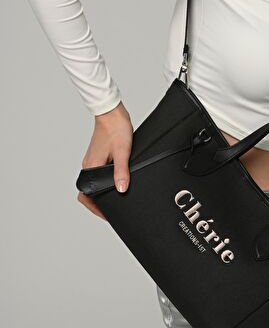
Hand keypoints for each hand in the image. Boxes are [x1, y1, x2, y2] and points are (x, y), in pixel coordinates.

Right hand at [77, 101, 133, 220]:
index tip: (107, 215)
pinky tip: (116, 181)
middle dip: (99, 203)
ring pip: (94, 182)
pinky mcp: (98, 155)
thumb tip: (122, 189)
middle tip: (113, 209)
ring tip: (115, 198)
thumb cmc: (116, 128)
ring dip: (102, 191)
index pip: (86, 195)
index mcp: (91, 166)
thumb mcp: (123, 152)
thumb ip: (121, 171)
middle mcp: (88, 165)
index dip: (96, 208)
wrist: (113, 112)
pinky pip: (98, 173)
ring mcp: (92, 160)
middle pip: (89, 191)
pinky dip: (105, 181)